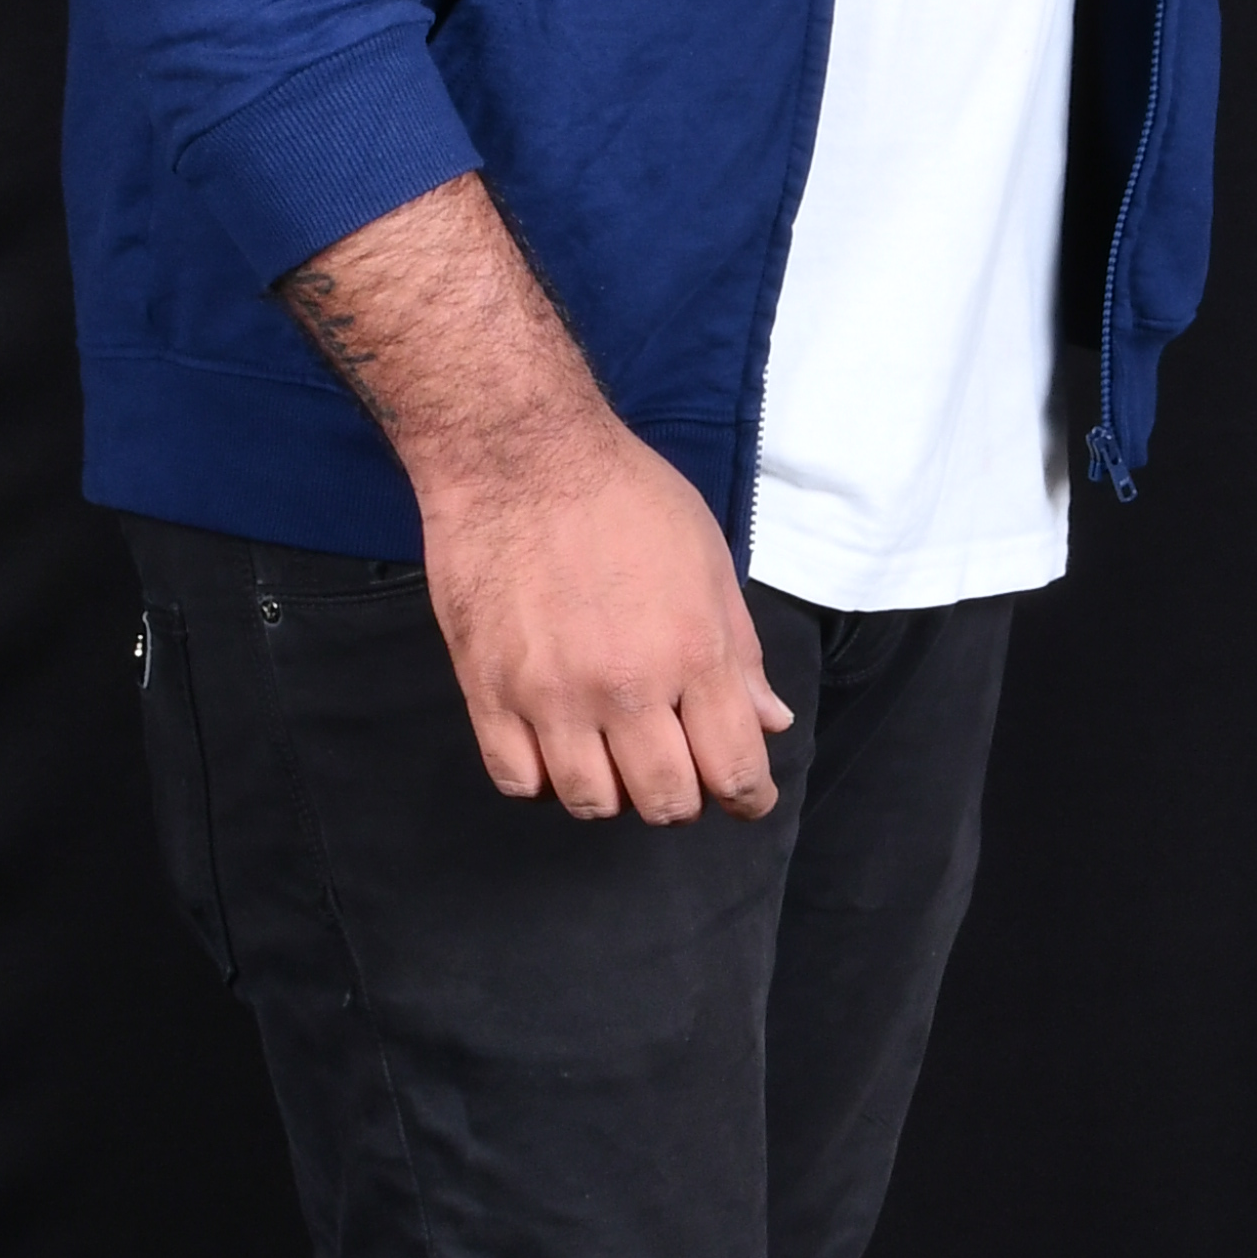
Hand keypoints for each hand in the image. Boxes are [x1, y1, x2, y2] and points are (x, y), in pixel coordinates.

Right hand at [276, 171, 791, 820]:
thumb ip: (739, 652)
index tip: (742, 794)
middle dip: (682, 795)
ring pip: (592, 804)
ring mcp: (551, 696)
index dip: (747, 796)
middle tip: (672, 761)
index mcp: (693, 652)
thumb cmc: (624, 495)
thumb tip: (769, 722)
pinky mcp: (488, 691)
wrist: (517, 453)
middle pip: (665, 803)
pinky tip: (554, 744)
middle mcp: (626, 687)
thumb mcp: (708, 561)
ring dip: (612, 790)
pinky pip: (519, 781)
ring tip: (609, 752)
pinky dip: (544, 778)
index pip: (734, 771)